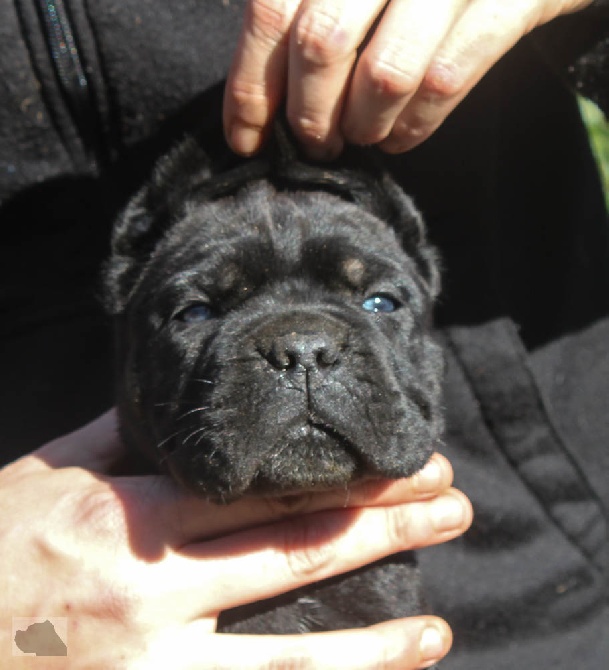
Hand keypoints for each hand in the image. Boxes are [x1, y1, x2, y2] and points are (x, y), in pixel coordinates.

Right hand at [1, 410, 471, 668]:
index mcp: (126, 518)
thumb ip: (121, 440)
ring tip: (438, 634)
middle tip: (455, 510)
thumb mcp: (46, 479)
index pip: (264, 491)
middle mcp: (146, 597)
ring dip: (373, 650)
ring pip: (287, 668)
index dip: (346, 479)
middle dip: (385, 529)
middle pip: (294, 558)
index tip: (409, 466)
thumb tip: (180, 414)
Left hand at [224, 0, 591, 158]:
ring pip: (385, 74)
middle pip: (321, 44)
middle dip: (309, 115)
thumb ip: (305, 8)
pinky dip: (413, 127)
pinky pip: (445, 82)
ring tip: (360, 136)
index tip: (244, 140)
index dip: (250, 87)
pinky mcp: (512, 1)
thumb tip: (257, 90)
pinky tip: (398, 137)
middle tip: (315, 143)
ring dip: (363, 125)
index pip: (272, 11)